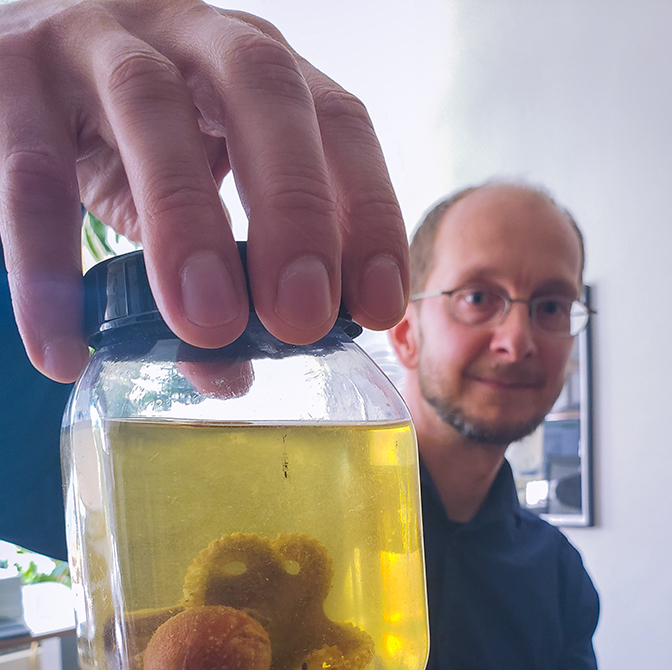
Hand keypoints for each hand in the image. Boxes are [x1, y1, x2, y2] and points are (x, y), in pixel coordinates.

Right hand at [0, 0, 409, 381]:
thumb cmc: (126, 132)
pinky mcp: (5, 71)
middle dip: (294, 207)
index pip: (339, 120)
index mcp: (262, 64)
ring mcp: (94, 39)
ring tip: (207, 326)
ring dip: (186, 220)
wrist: (3, 59)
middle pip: (261, 93)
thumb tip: (234, 375)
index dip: (367, 210)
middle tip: (301, 317)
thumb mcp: (193, 183)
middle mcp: (191, 30)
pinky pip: (28, 172)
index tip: (376, 309)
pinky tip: (65, 345)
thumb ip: (224, 268)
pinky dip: (46, 265)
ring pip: (147, 107)